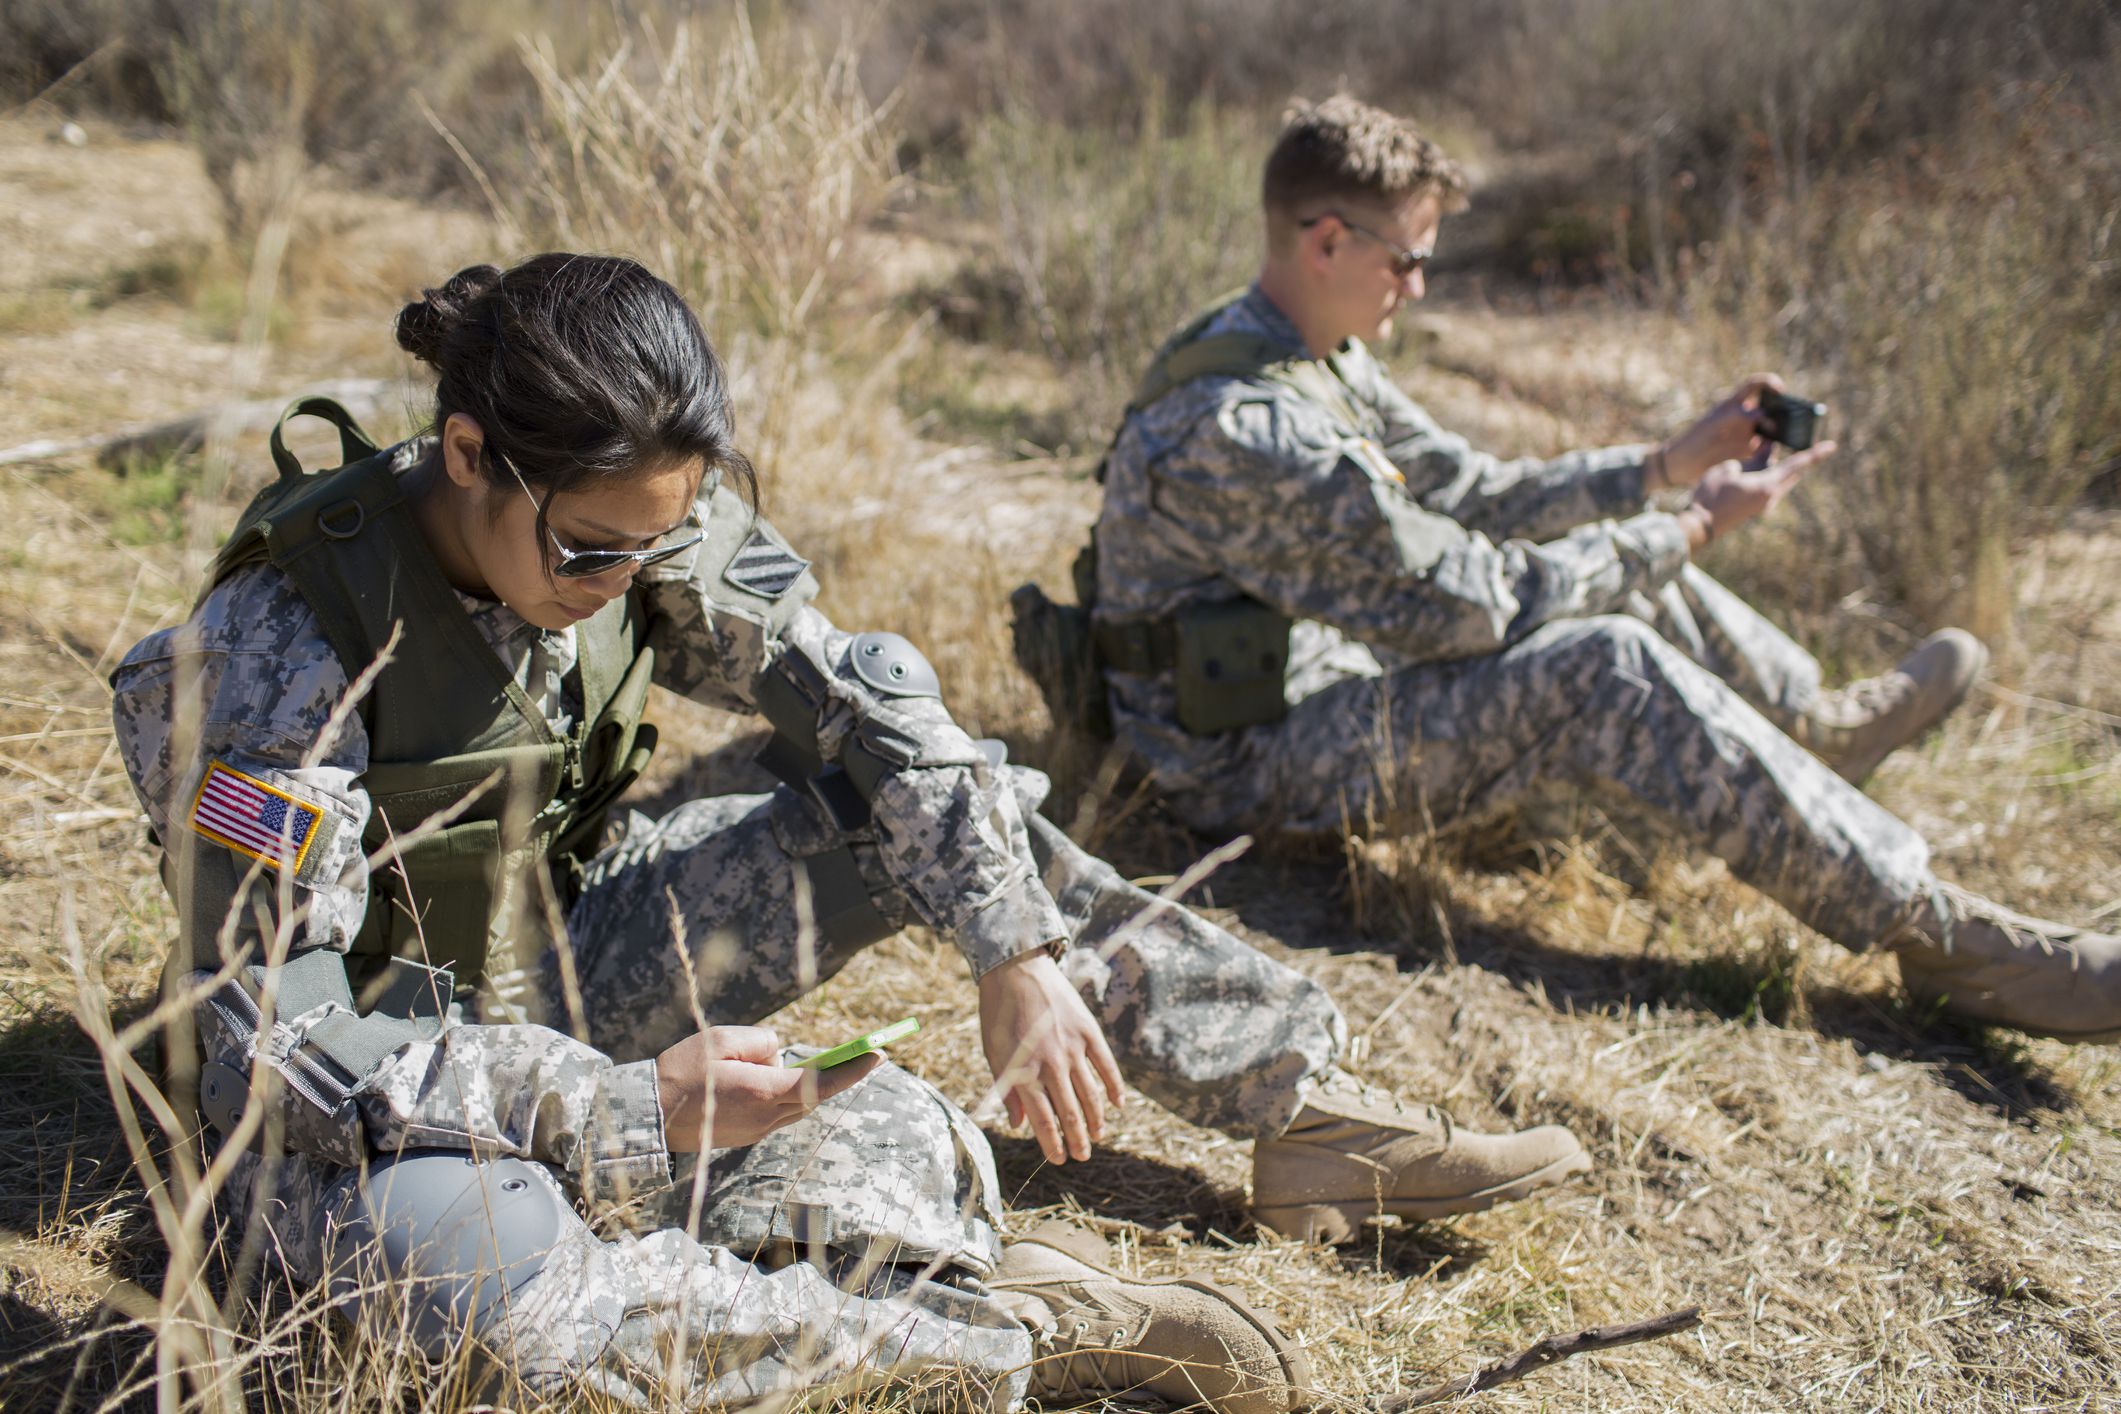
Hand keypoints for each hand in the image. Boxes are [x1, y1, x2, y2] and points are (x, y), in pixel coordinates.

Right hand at [655, 1024, 879, 1151]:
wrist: (648, 1116)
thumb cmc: (681, 1072)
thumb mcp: (722, 1039)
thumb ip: (761, 1042)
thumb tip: (780, 1055)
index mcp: (763, 1092)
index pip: (821, 1082)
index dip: (854, 1069)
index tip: (879, 1054)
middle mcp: (766, 1117)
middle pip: (813, 1095)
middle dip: (830, 1074)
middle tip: (856, 1053)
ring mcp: (757, 1131)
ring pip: (794, 1103)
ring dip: (798, 1083)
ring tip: (774, 1062)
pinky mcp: (747, 1136)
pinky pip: (776, 1111)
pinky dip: (778, 1093)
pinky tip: (753, 1078)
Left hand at [977, 950, 1124, 1163]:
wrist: (1016, 969)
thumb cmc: (999, 1014)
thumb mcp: (993, 1053)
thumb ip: (1007, 1090)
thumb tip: (1018, 1124)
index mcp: (1024, 1072)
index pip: (1043, 1120)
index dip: (1052, 1144)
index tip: (1060, 1160)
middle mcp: (1051, 1063)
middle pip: (1069, 1112)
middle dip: (1078, 1139)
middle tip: (1083, 1156)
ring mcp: (1073, 1047)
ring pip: (1091, 1094)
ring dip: (1096, 1119)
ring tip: (1099, 1136)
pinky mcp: (1088, 1031)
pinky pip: (1106, 1065)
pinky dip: (1114, 1086)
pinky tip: (1118, 1104)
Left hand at [1653, 372, 1785, 490]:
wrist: (1680, 466)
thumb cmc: (1692, 440)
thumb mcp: (1712, 425)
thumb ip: (1735, 416)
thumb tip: (1761, 413)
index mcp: (1734, 405)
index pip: (1756, 385)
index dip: (1770, 383)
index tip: (1780, 391)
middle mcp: (1743, 418)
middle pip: (1770, 408)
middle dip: (1783, 411)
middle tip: (1792, 419)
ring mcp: (1746, 434)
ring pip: (1771, 428)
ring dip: (1780, 431)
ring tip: (1788, 436)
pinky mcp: (1746, 452)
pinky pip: (1765, 447)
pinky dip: (1772, 449)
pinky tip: (1773, 453)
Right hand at [1680, 440, 1836, 548]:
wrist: (1699, 526)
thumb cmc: (1711, 495)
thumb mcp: (1729, 469)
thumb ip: (1752, 459)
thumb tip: (1765, 450)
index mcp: (1767, 485)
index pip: (1797, 465)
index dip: (1815, 454)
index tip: (1832, 446)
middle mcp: (1771, 497)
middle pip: (1789, 473)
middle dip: (1790, 457)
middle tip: (1782, 440)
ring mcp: (1764, 505)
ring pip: (1778, 480)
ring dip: (1773, 465)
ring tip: (1761, 449)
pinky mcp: (1755, 508)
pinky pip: (1768, 487)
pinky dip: (1765, 474)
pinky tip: (1752, 466)